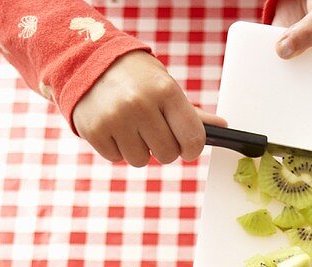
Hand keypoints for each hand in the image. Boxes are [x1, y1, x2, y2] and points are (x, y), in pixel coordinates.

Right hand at [73, 51, 226, 166]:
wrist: (88, 60)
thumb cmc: (137, 78)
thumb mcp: (165, 86)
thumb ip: (192, 113)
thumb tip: (223, 127)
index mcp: (165, 91)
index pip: (193, 139)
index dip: (191, 148)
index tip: (186, 145)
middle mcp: (141, 104)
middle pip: (167, 156)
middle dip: (162, 148)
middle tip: (151, 129)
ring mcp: (116, 118)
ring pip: (140, 161)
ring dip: (137, 149)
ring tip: (129, 125)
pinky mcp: (95, 131)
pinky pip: (116, 158)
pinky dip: (116, 148)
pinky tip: (112, 126)